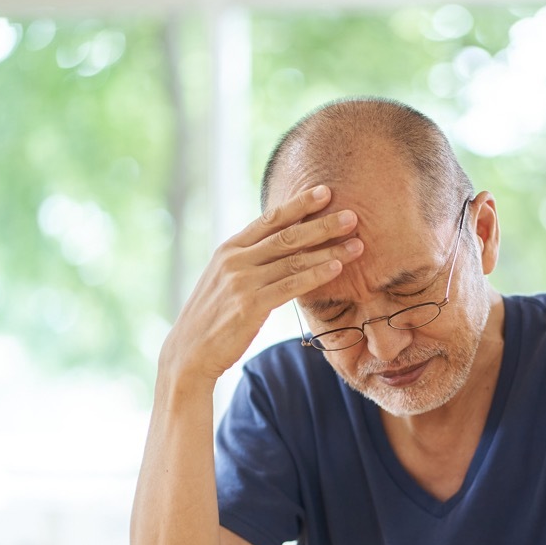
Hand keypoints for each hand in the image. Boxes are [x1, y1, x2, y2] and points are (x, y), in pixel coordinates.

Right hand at [160, 184, 363, 386]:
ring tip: (357, 244)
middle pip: (287, 236)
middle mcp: (235, 260)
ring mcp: (242, 281)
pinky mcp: (250, 306)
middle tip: (352, 215)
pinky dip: (315, 276)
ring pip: (294, 260)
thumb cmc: (213, 317)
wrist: (188, 352)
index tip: (325, 192)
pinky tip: (336, 268)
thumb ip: (249, 261)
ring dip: (329, 251)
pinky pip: (290, 286)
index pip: (270, 219)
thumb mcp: (225, 279)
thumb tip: (279, 248)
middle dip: (322, 224)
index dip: (299, 204)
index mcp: (230, 249)